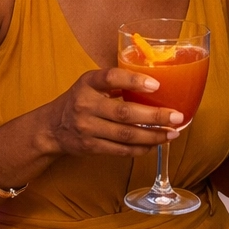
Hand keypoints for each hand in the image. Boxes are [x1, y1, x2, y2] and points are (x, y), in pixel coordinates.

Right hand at [41, 68, 183, 157]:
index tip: (157, 84)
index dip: (134, 80)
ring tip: (172, 133)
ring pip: (125, 135)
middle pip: (124, 112)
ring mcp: (88, 128)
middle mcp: (86, 105)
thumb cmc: (79, 100)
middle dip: (155, 116)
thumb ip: (115, 83)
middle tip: (177, 116)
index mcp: (88, 83)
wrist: (51, 127)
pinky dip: (140, 149)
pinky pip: (120, 150)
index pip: (111, 78)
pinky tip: (154, 144)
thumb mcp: (90, 84)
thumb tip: (156, 84)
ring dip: (153, 136)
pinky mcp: (90, 147)